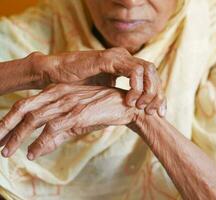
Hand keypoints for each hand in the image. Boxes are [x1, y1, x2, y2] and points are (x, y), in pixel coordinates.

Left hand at [0, 84, 149, 159]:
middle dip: (6, 127)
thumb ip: (55, 135)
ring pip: (35, 119)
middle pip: (25, 110)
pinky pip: (53, 128)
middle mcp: (60, 94)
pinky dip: (40, 142)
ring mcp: (68, 103)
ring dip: (18, 137)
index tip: (0, 133)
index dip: (10, 118)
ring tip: (7, 152)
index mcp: (58, 91)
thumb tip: (35, 149)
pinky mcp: (78, 114)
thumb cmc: (101, 111)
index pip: (26, 104)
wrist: (125, 107)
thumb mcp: (75, 122)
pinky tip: (32, 153)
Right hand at [33, 47, 165, 114]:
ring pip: (148, 70)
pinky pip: (133, 71)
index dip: (159, 95)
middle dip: (157, 95)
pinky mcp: (109, 59)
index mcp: (127, 65)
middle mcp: (125, 58)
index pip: (152, 78)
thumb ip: (122, 94)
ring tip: (139, 106)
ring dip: (148, 91)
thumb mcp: (107, 92)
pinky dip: (136, 86)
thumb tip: (137, 108)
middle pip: (154, 73)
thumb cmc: (78, 86)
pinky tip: (130, 99)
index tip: (160, 113)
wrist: (56, 75)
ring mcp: (118, 57)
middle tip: (152, 112)